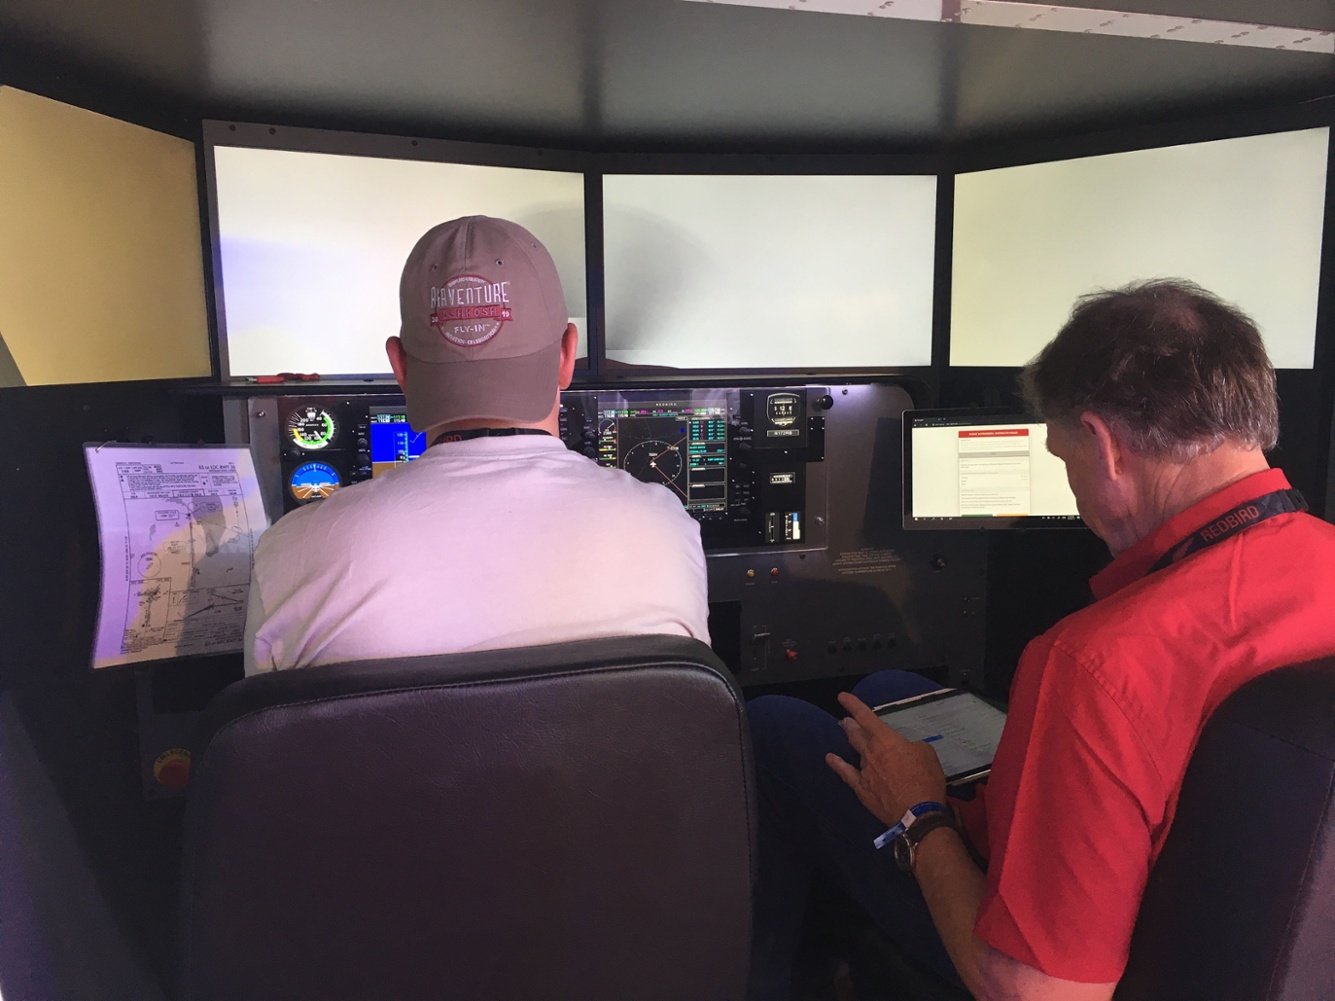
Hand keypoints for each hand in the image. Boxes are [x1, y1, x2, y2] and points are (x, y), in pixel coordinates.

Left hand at [826, 692, 947, 826]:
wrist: (917, 813)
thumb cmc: (925, 780)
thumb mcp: (927, 754)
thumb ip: (913, 746)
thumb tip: (906, 750)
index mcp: (886, 739)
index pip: (866, 716)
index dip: (853, 704)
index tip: (843, 697)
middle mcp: (871, 752)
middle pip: (856, 733)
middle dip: (850, 724)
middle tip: (846, 720)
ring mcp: (864, 770)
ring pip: (854, 751)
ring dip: (851, 741)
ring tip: (846, 732)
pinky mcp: (862, 789)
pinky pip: (846, 773)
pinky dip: (837, 765)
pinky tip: (830, 759)